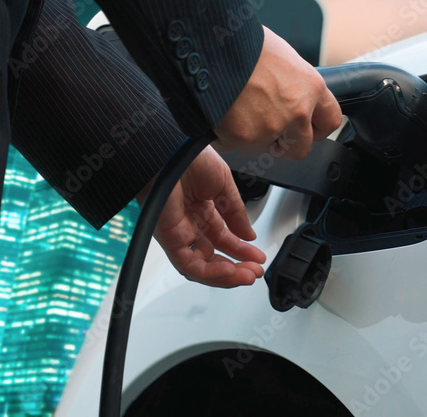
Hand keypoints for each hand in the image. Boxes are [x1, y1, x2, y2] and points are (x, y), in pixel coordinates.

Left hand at [137, 146, 265, 287]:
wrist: (170, 150)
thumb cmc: (190, 158)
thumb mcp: (224, 185)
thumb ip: (236, 212)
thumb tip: (248, 235)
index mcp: (202, 209)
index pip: (223, 238)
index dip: (242, 250)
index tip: (258, 256)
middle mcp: (190, 224)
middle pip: (213, 256)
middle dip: (237, 266)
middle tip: (255, 271)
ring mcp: (178, 232)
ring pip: (201, 266)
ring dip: (226, 275)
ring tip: (247, 275)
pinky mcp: (168, 239)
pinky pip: (188, 264)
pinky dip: (209, 272)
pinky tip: (229, 271)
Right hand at [214, 26, 341, 159]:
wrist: (213, 47)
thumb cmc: (243, 43)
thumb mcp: (280, 56)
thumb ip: (292, 82)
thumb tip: (288, 92)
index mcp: (310, 87)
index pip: (330, 120)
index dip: (317, 128)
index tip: (308, 129)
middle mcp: (297, 111)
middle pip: (302, 147)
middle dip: (286, 144)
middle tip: (270, 131)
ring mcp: (272, 128)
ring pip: (264, 148)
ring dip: (253, 137)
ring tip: (237, 110)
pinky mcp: (245, 138)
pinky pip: (235, 146)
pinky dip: (226, 135)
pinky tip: (221, 113)